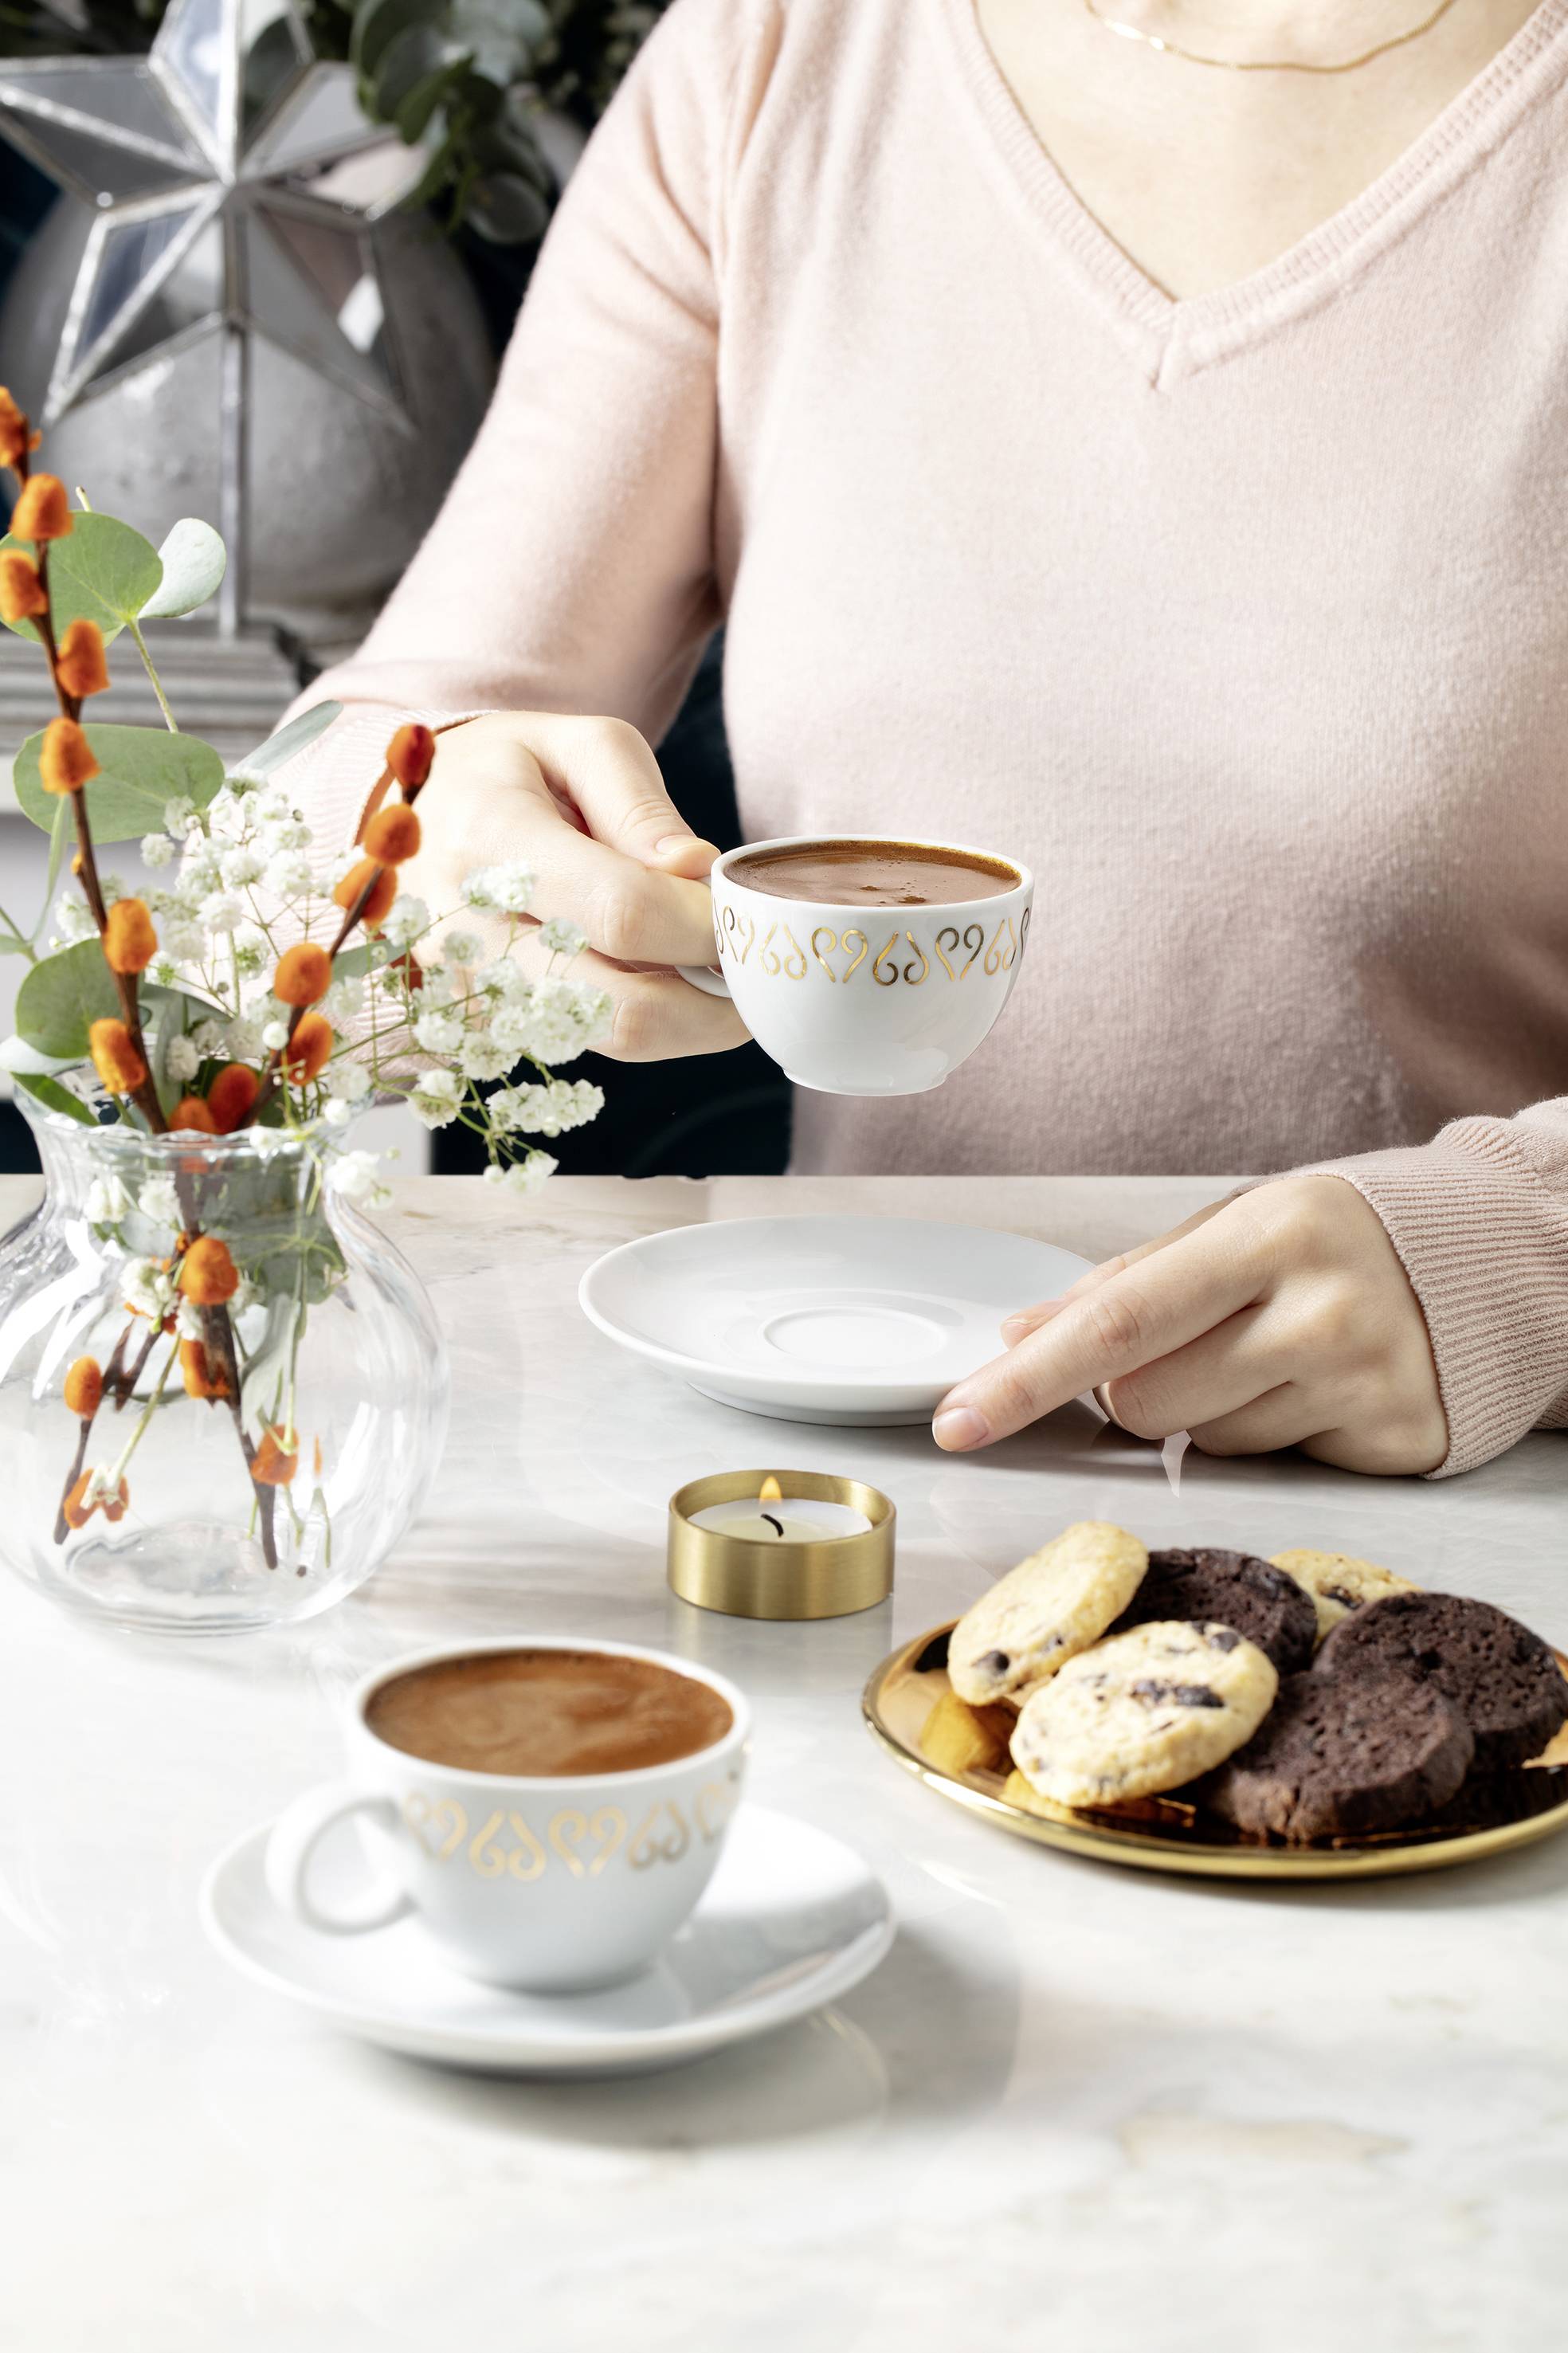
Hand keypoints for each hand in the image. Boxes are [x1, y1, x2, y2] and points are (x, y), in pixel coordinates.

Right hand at [402, 712, 747, 1060]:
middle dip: (715, 998)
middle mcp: (470, 932)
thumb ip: (643, 809)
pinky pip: (591, 1046)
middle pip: (624, 1010)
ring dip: (687, 1017)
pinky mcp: (484, 1028)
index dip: (705, 926)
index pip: (623, 912)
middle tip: (750, 963)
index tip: (743, 914)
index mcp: (492, 839)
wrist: (403, 818)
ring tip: (705, 964)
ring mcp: (472, 993)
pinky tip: (653, 976)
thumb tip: (700, 876)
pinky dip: (645, 1021)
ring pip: (615, 1041)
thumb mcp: (577, 746)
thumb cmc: (504, 772)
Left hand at [932, 1176, 1447, 1474]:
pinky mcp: (1393, 1442)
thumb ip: (1125, 1281)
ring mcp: (1364, 1381)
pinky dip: (1271, 1437)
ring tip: (1274, 1357)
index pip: (1117, 1321)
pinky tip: (1316, 1390)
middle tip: (1200, 1342)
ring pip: (1203, 1446)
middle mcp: (1324, 1308)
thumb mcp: (1235, 1227)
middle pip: (1144, 1402)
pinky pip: (1270, 1470)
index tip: (958, 1418)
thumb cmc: (1338, 1240)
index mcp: (1271, 1232)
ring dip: (1210, 1414)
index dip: (1026, 1379)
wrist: (1489, 1261)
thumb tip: (1018, 1334)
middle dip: (1135, 1390)